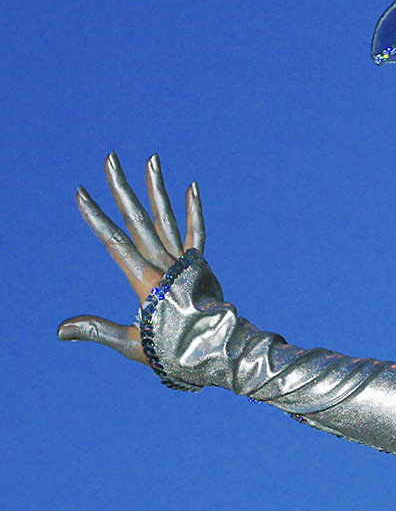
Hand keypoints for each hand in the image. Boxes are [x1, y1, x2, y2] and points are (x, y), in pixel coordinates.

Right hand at [58, 152, 203, 363]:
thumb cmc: (174, 352)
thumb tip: (60, 330)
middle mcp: (167, 265)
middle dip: (121, 187)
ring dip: (157, 188)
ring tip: (152, 159)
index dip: (96, 217)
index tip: (81, 193)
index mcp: (147, 282)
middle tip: (110, 158)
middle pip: (138, 219)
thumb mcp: (131, 343)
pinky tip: (191, 187)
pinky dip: (194, 210)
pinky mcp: (202, 265)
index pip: (115, 242)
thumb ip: (96, 330)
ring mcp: (186, 262)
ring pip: (168, 218)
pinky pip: (198, 232)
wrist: (219, 352)